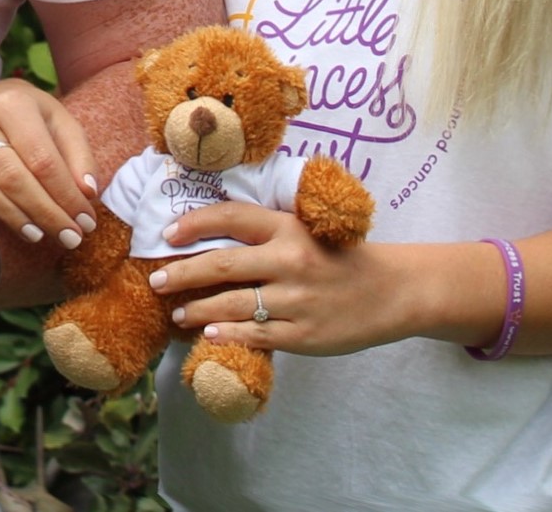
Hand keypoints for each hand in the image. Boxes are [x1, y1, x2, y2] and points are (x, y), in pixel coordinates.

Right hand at [0, 77, 99, 249]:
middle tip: (68, 238)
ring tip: (39, 235)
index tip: (85, 223)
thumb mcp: (62, 126)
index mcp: (13, 102)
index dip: (66, 196)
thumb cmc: (33, 120)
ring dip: (13, 216)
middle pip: (12, 176)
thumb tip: (86, 193)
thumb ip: (79, 158)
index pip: (42, 159)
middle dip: (45, 213)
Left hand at [149, 200, 410, 357]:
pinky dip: (228, 334)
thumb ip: (265, 233)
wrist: (394, 291)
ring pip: (233, 304)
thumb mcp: (305, 231)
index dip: (193, 224)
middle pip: (221, 264)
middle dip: (182, 273)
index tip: (166, 234)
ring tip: (177, 311)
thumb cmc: (339, 258)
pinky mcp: (305, 334)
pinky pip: (256, 334)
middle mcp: (290, 260)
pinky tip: (208, 334)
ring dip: (198, 309)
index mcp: (288, 228)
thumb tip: (206, 238)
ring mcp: (297, 300)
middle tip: (156, 280)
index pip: (230, 217)